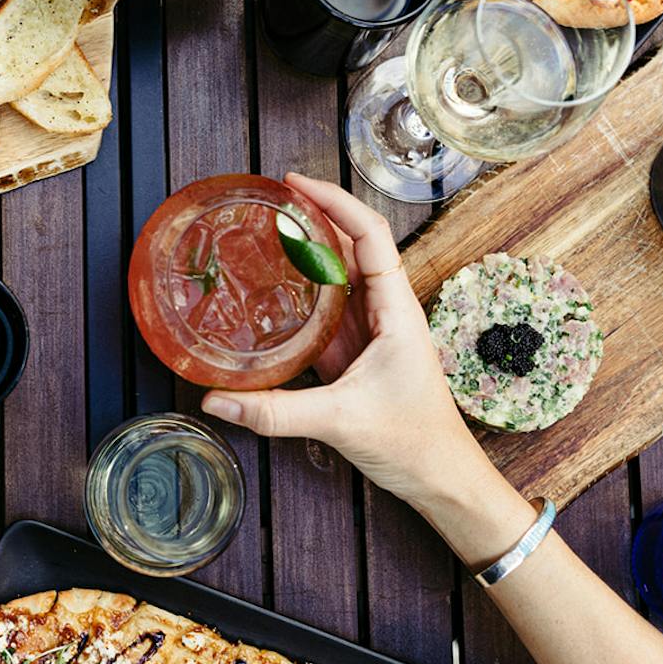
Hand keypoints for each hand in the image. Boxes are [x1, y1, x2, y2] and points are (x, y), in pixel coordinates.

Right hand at [200, 174, 493, 509]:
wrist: (445, 480)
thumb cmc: (417, 444)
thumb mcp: (340, 422)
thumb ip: (275, 412)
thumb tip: (217, 400)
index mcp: (396, 310)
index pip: (368, 234)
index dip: (333, 200)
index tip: (294, 183)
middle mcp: (386, 311)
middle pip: (352, 245)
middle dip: (314, 216)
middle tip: (269, 202)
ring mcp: (373, 332)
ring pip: (340, 276)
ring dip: (309, 251)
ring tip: (267, 232)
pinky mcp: (359, 354)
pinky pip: (329, 310)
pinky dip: (303, 292)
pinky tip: (276, 288)